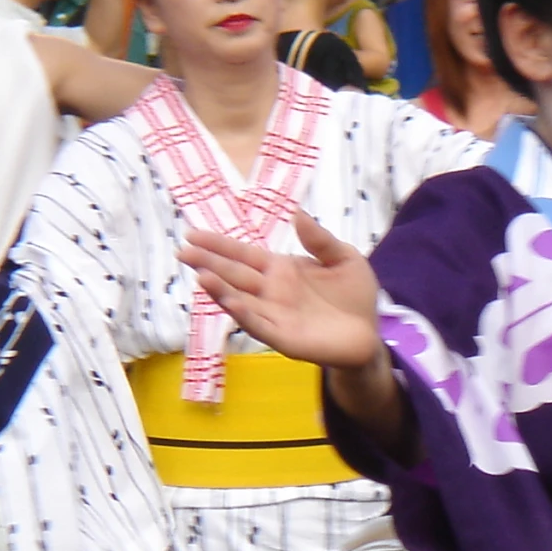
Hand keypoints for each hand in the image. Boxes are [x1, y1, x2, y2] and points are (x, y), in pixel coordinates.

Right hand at [177, 211, 382, 368]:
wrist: (368, 334)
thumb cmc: (354, 296)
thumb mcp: (343, 258)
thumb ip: (320, 239)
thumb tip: (297, 213)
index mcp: (280, 269)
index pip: (242, 254)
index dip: (218, 245)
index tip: (192, 234)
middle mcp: (270, 292)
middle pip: (233, 275)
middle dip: (208, 263)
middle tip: (183, 251)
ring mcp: (274, 315)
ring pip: (240, 300)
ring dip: (220, 290)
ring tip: (201, 276)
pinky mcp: (284, 338)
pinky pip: (260, 325)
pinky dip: (245, 314)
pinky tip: (230, 303)